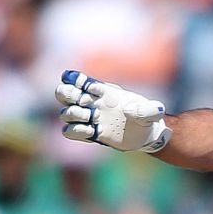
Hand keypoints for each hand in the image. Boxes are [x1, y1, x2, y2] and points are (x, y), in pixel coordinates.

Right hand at [55, 71, 170, 152]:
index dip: (74, 79)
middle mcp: (90, 103)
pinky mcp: (88, 134)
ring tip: (94, 117)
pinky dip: (76, 130)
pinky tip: (92, 131)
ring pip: (64, 112)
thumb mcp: (150, 112)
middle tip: (85, 102)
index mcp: (101, 90)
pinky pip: (68, 131)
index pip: (76, 79)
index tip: (85, 85)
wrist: (145, 134)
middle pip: (62, 92)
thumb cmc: (145, 116)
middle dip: (67, 94)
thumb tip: (131, 110)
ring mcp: (88, 119)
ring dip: (75, 114)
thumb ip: (147, 110)